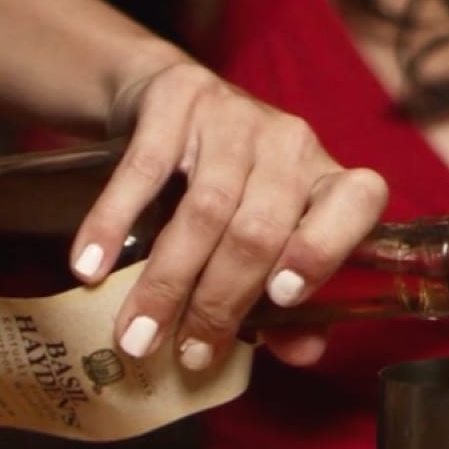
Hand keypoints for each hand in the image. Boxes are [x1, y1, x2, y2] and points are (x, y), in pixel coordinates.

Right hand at [68, 59, 389, 369]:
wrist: (169, 99)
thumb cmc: (231, 191)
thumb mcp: (264, 239)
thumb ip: (291, 305)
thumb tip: (303, 353)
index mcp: (326, 180)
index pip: (357, 202)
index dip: (323, 251)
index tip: (283, 299)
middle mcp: (290, 143)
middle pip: (260, 230)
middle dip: (219, 303)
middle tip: (187, 353)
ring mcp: (235, 116)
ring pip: (204, 210)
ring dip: (167, 283)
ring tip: (138, 335)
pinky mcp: (179, 96)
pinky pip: (144, 171)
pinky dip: (113, 224)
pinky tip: (91, 268)